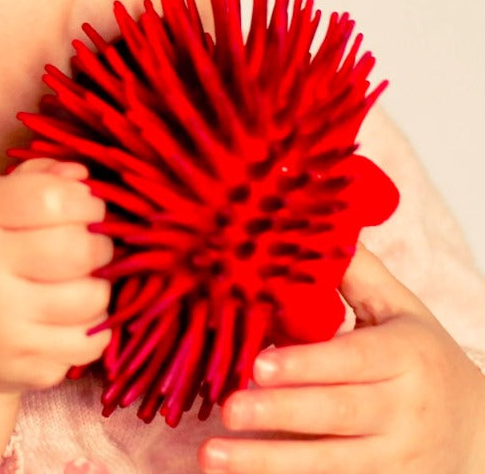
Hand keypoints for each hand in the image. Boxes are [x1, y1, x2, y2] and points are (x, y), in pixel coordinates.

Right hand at [0, 158, 112, 394]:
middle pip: (79, 249)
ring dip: (98, 285)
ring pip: (92, 298)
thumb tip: (81, 176)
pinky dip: (92, 327)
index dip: (85, 199)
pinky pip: (89, 343)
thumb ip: (34, 180)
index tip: (86, 205)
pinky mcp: (20, 367)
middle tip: (91, 243)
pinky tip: (71, 314)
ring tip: (81, 278)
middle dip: (100, 242)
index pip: (53, 199)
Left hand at [199, 245, 484, 473]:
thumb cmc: (424, 358)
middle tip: (229, 408)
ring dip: (267, 462)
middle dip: (279, 414)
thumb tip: (316, 219)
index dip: (305, 365)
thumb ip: (357, 272)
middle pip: (337, 415)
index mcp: (407, 357)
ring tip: (211, 455)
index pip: (352, 361)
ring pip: (329, 464)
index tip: (258, 365)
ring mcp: (398, 460)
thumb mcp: (400, 310)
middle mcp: (406, 412)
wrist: (481, 433)